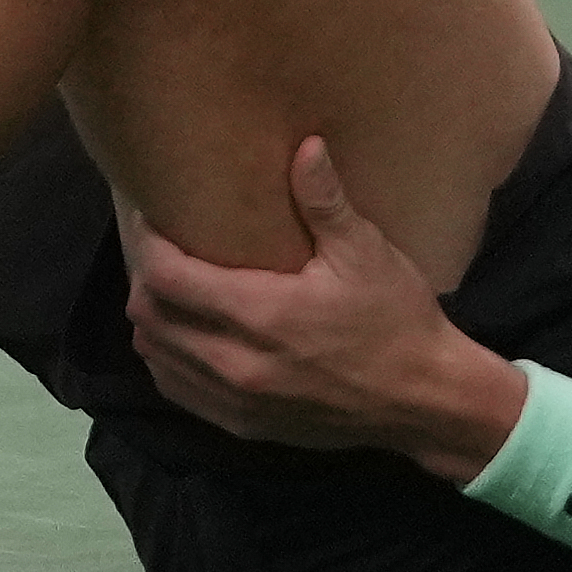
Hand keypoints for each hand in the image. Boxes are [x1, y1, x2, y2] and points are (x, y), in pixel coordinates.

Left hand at [120, 137, 526, 482]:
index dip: (148, 244)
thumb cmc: (398, 321)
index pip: (167, 278)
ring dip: (154, 322)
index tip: (153, 218)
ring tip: (172, 293)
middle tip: (163, 251)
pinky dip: (169, 360)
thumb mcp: (367, 254)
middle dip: (145, 280)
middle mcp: (236, 362)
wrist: (426, 400)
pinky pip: (177, 391)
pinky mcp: (242, 425)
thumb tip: (306, 146)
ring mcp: (236, 400)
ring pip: (155, 356)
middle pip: (148, 318)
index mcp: (260, 314)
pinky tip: (188, 340)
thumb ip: (326, 202)